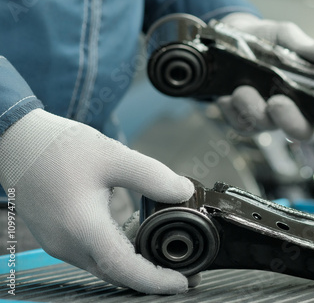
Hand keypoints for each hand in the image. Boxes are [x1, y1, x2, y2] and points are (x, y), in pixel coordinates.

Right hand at [0, 109, 195, 293]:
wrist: (18, 143)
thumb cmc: (60, 148)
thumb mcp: (113, 156)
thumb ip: (152, 176)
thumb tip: (182, 192)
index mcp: (82, 227)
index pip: (124, 269)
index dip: (156, 281)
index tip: (184, 282)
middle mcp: (68, 244)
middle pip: (116, 275)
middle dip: (152, 279)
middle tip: (183, 272)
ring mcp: (59, 244)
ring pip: (104, 268)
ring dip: (134, 268)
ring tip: (164, 257)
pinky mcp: (58, 238)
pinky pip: (93, 257)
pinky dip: (118, 257)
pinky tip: (135, 243)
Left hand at [217, 13, 313, 139]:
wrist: (231, 37)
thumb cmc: (268, 40)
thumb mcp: (285, 36)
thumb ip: (304, 47)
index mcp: (313, 94)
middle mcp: (293, 111)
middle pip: (302, 132)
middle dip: (290, 121)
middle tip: (277, 102)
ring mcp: (268, 118)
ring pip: (265, 127)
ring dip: (254, 109)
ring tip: (242, 89)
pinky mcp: (243, 119)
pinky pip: (240, 124)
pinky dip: (233, 110)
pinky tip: (228, 95)